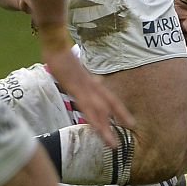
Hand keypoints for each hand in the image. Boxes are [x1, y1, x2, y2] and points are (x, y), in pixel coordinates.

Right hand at [39, 27, 134, 147]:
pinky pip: (85, 105)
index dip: (120, 111)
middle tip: (124, 139)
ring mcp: (84, 87)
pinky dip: (92, 117)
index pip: (110, 99)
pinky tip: (96, 126)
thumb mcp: (77, 71)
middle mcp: (92, 86)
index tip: (129, 123)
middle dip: (118, 122)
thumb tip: (93, 84)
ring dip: (105, 127)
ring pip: (99, 110)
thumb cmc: (64, 56)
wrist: (57, 43)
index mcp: (92, 83)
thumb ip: (86, 80)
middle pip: (109, 106)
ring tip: (111, 143)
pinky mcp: (75, 87)